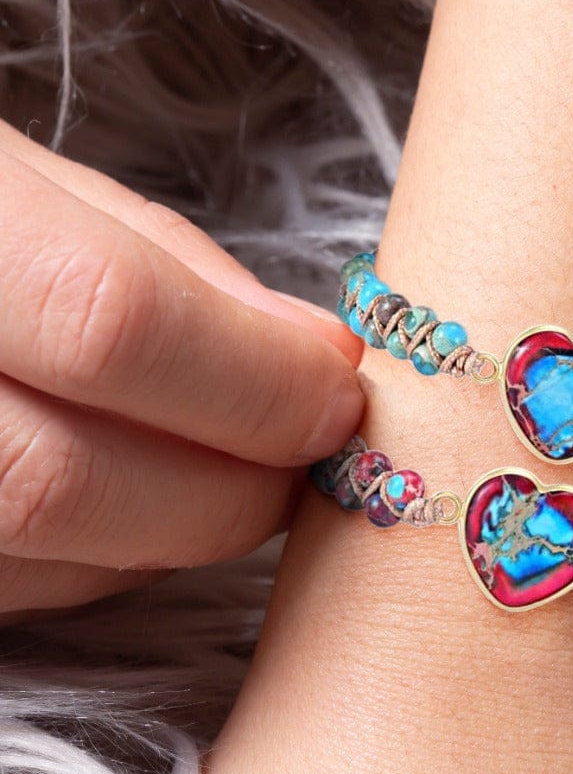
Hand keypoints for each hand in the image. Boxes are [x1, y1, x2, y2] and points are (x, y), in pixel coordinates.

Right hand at [0, 119, 364, 620]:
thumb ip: (172, 267)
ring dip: (173, 534)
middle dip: (229, 486)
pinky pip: (1, 592)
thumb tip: (318, 361)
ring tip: (226, 470)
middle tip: (304, 454)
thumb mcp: (25, 181)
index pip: (110, 321)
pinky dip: (100, 564)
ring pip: (31, 562)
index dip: (252, 378)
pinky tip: (134, 505)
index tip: (338, 395)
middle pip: (62, 480)